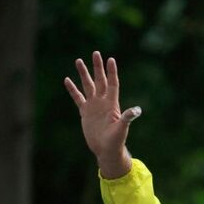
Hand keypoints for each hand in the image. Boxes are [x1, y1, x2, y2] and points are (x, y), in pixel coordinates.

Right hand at [63, 51, 139, 178]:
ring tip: (78, 60)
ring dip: (84, 74)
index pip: (112, 84)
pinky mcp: (85, 112)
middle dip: (97, 67)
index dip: (111, 72)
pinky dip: (73, 89)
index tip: (110, 59)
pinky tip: (67, 80)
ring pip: (88, 86)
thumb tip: (136, 110)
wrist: (106, 150)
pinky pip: (78, 98)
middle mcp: (103, 102)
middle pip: (100, 80)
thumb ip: (127, 118)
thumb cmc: (116, 141)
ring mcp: (93, 106)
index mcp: (112, 104)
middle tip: (95, 53)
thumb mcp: (121, 129)